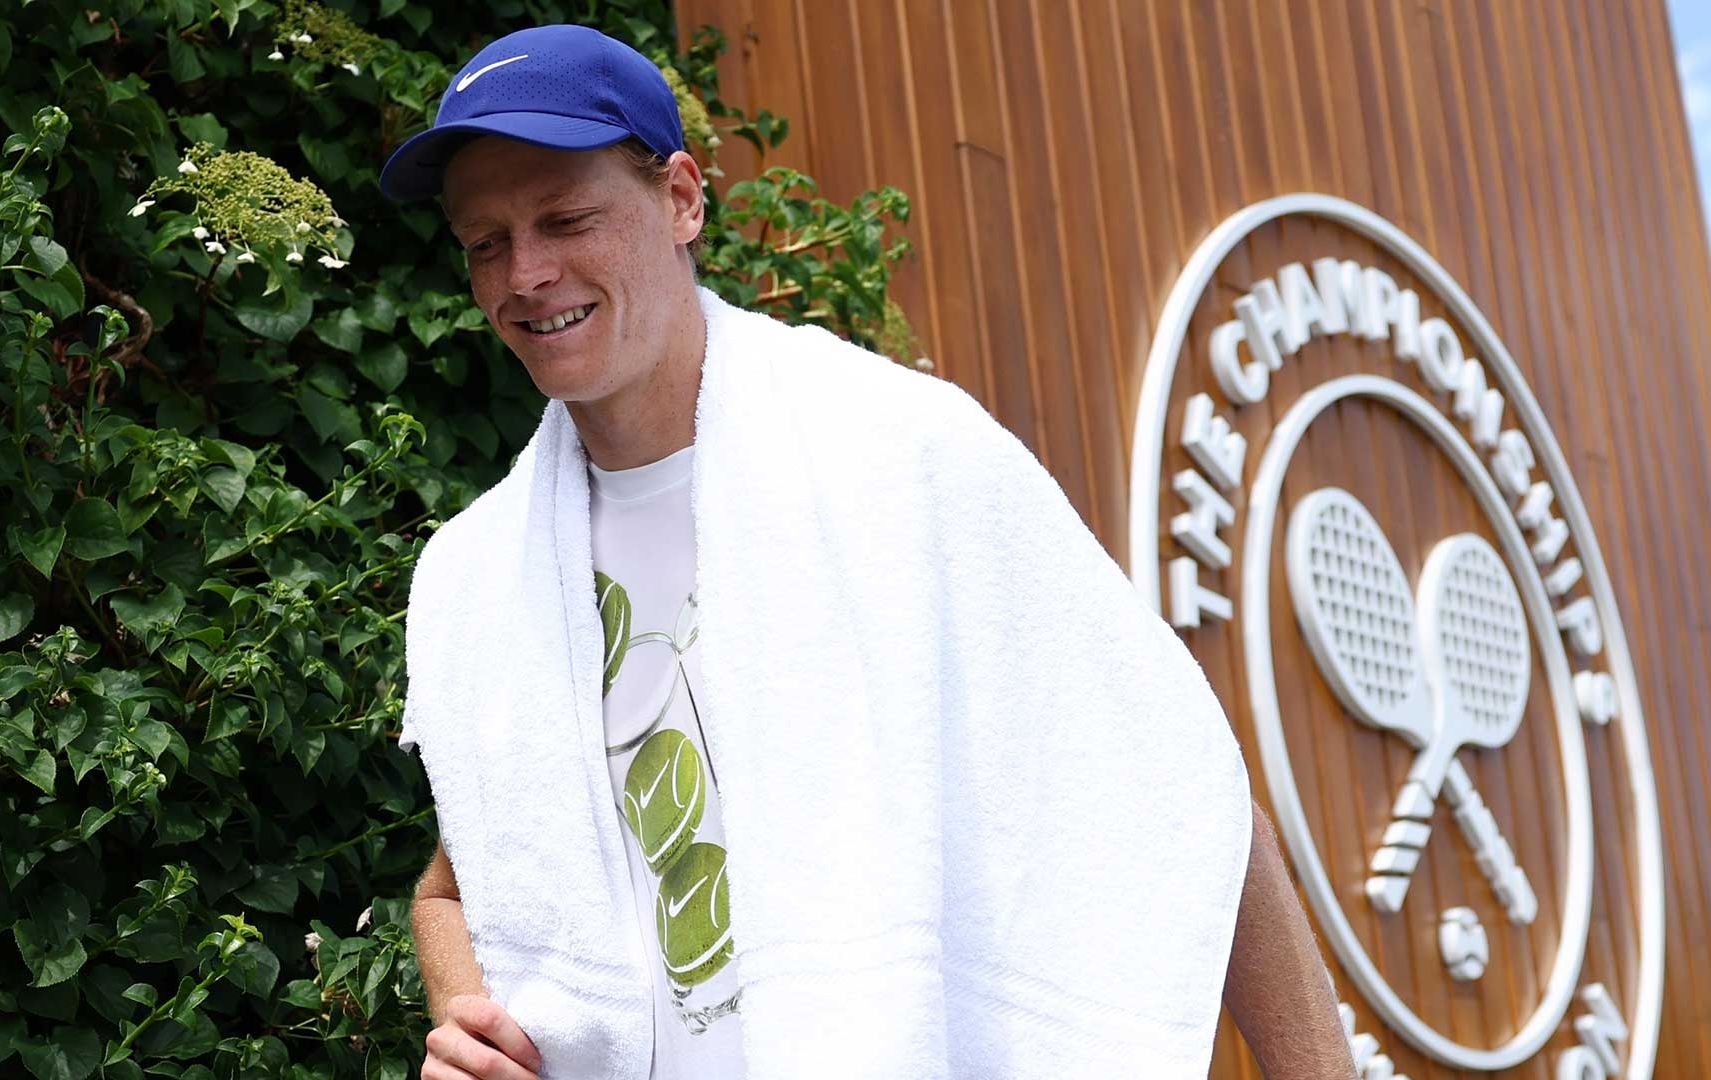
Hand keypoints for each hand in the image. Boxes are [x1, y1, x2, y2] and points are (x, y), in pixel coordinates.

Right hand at [422, 994, 543, 1079]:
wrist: (461, 1040)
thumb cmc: (493, 1030)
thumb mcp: (500, 1018)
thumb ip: (515, 1023)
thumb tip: (547, 1043)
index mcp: (459, 1008)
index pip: (491, 1020)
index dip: (518, 1044)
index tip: (536, 1061)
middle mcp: (440, 1036)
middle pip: (487, 1062)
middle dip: (517, 1076)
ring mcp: (432, 1063)